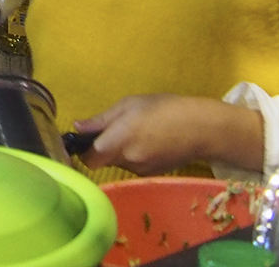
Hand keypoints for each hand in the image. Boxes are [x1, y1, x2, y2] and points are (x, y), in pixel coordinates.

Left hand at [72, 94, 264, 175]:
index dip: (83, 149)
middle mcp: (127, 160)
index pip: (89, 158)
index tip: (84, 138)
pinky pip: (133, 165)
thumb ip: (101, 119)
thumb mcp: (129, 105)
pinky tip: (147, 141)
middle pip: (102, 161)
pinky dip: (133, 155)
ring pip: (118, 163)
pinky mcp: (152, 174)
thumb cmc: (164, 109)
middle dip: (101, 148)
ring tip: (135, 132)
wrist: (201, 129)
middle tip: (112, 130)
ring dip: (118, 150)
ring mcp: (141, 170)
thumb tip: (77, 127)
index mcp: (119, 140)